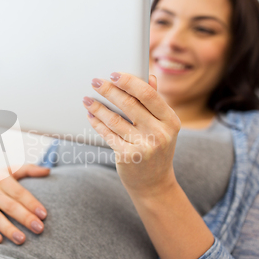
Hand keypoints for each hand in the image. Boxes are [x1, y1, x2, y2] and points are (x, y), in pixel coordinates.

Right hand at [0, 164, 49, 244]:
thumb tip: (48, 171)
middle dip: (25, 218)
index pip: (19, 192)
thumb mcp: (8, 170)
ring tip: (22, 240)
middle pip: (10, 206)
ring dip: (9, 229)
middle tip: (39, 229)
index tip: (43, 214)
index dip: (31, 203)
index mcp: (1, 179)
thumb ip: (28, 170)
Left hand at [82, 72, 180, 198]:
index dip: (129, 82)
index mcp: (171, 121)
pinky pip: (108, 135)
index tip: (115, 74)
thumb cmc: (155, 149)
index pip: (148, 95)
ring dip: (98, 107)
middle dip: (109, 91)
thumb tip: (149, 76)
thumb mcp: (162, 127)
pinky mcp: (128, 156)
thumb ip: (155, 103)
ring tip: (87, 99)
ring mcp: (144, 146)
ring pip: (115, 120)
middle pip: (129, 105)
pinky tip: (90, 116)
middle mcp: (160, 134)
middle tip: (95, 82)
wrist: (154, 184)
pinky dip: (97, 123)